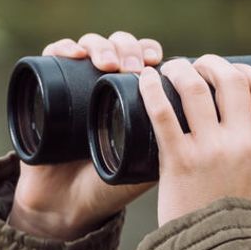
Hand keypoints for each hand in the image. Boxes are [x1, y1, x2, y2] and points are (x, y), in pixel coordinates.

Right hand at [10, 32, 162, 240]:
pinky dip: (63, 48)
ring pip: (91, 44)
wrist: (65, 205)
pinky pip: (52, 58)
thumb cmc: (110, 186)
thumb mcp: (149, 166)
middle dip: (129, 47)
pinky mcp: (43, 91)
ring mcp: (75, 85)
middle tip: (134, 66)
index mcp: (132, 95)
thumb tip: (207, 129)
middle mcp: (104, 84)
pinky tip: (74, 53)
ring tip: (108, 64)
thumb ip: (175, 149)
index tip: (160, 61)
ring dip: (102, 45)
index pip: (144, 56)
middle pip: (120, 45)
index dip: (151, 51)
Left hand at [143, 55, 250, 226]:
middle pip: (232, 80)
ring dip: (181, 70)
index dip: (247, 70)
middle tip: (197, 65)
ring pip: (196, 89)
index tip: (232, 70)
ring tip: (171, 70)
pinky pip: (163, 113)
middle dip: (211, 64)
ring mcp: (211, 150)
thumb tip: (240, 114)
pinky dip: (152, 89)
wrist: (216, 247)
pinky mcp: (179, 160)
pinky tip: (146, 80)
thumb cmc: (235, 212)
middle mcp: (243, 143)